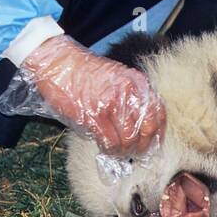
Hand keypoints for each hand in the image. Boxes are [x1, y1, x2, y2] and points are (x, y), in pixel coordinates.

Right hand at [19, 34, 165, 154]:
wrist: (59, 63)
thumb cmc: (85, 73)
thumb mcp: (117, 78)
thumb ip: (131, 98)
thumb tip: (140, 128)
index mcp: (137, 82)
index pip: (158, 114)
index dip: (156, 134)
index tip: (151, 143)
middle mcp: (129, 93)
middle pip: (147, 130)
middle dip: (142, 146)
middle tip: (134, 152)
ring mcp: (112, 104)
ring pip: (129, 139)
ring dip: (124, 151)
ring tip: (118, 152)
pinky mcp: (94, 115)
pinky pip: (110, 142)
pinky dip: (109, 151)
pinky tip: (105, 149)